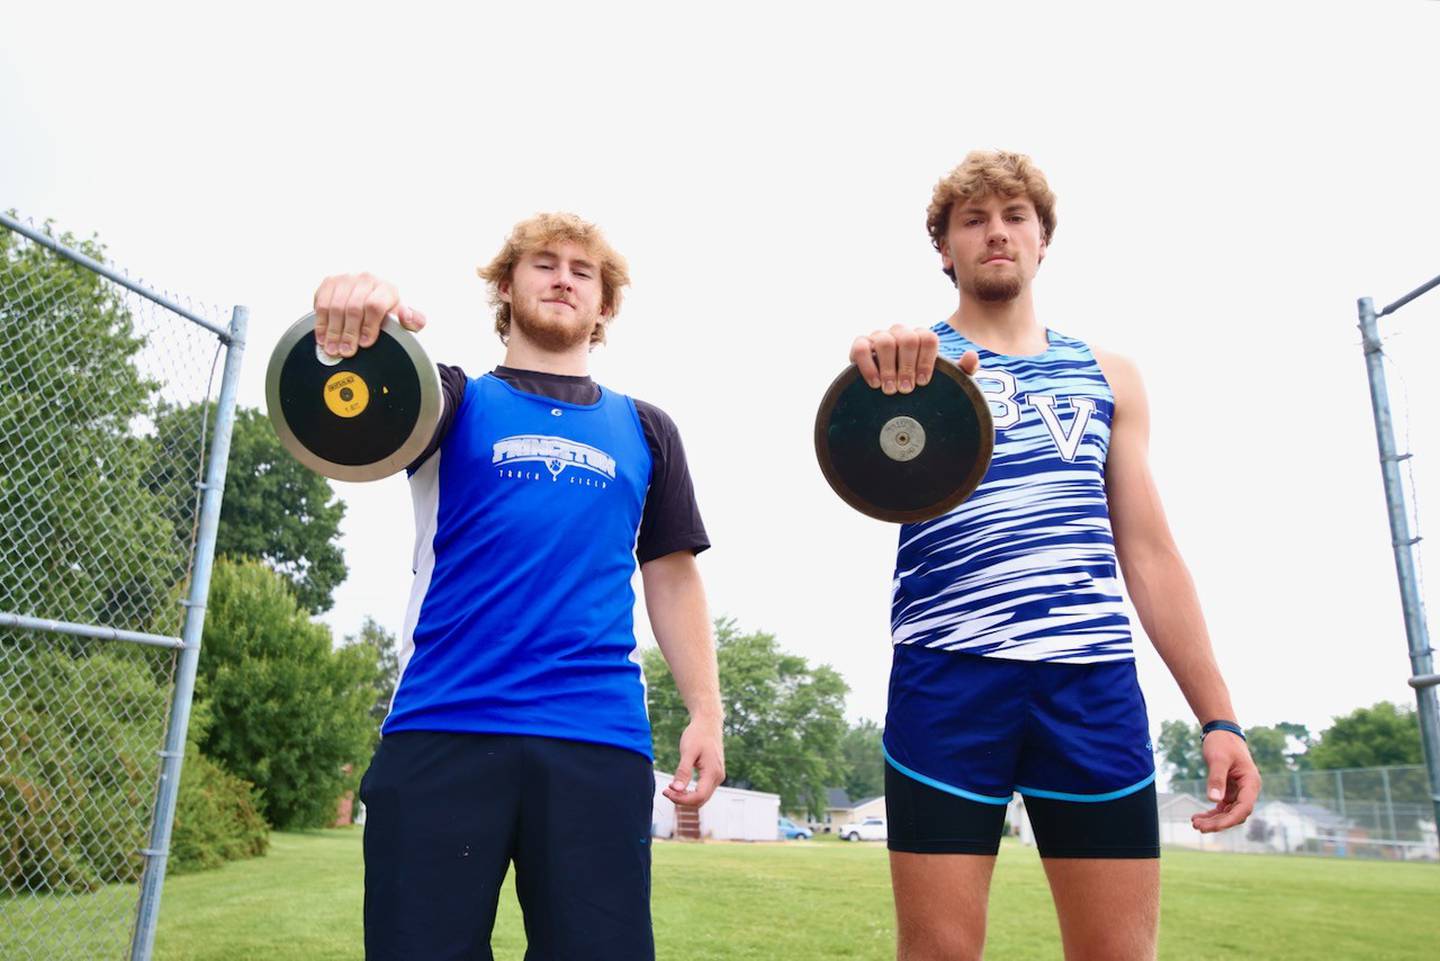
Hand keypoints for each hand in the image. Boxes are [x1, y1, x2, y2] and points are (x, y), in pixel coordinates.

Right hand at [312, 272, 427, 357]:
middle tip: (346, 351)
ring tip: (333, 348)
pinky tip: (323, 338)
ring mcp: (346, 279)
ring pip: (334, 306)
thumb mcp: (403, 318)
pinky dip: (321, 323)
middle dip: (348, 333)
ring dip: (333, 331)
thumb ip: (412, 320)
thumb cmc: (387, 312)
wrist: (371, 296)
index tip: (365, 343)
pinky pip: (320, 303)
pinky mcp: (329, 283)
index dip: (369, 326)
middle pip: (353, 308)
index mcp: (386, 288)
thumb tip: (406, 317)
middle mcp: (366, 280)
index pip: (375, 305)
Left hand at [663, 717, 724, 807]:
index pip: (699, 796)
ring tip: (671, 789)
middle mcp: (718, 777)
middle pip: (701, 800)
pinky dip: (691, 791)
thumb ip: (683, 771)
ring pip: (702, 796)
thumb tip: (676, 789)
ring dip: (686, 797)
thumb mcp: (688, 751)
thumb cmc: (698, 734)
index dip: (682, 799)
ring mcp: (717, 776)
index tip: (667, 792)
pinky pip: (703, 790)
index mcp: (713, 772)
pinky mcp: (714, 774)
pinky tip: (679, 786)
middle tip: (666, 791)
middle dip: (683, 799)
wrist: (708, 723)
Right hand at [849, 325, 977, 393]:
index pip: (928, 338)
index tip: (924, 383)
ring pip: (885, 341)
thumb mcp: (944, 380)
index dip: (927, 360)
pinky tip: (874, 383)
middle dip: (908, 366)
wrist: (890, 396)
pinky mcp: (860, 345)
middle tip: (906, 390)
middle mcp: (901, 333)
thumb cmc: (919, 386)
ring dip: (889, 368)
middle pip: (908, 338)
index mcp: (921, 338)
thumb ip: (962, 370)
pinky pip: (861, 348)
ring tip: (890, 390)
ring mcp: (879, 337)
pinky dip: (868, 365)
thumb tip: (971, 356)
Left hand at [1190, 732, 1260, 832]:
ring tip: (1195, 823)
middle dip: (1218, 823)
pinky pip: (1223, 807)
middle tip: (1197, 827)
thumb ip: (1216, 779)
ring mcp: (1239, 791)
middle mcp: (1248, 790)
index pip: (1244, 808)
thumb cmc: (1222, 743)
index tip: (1214, 827)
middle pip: (1235, 814)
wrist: (1221, 732)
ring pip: (1228, 813)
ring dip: (1213, 820)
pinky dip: (1212, 813)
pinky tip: (1198, 817)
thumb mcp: (1218, 759)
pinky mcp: (1230, 791)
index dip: (1230, 820)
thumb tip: (1213, 800)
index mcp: (1251, 783)